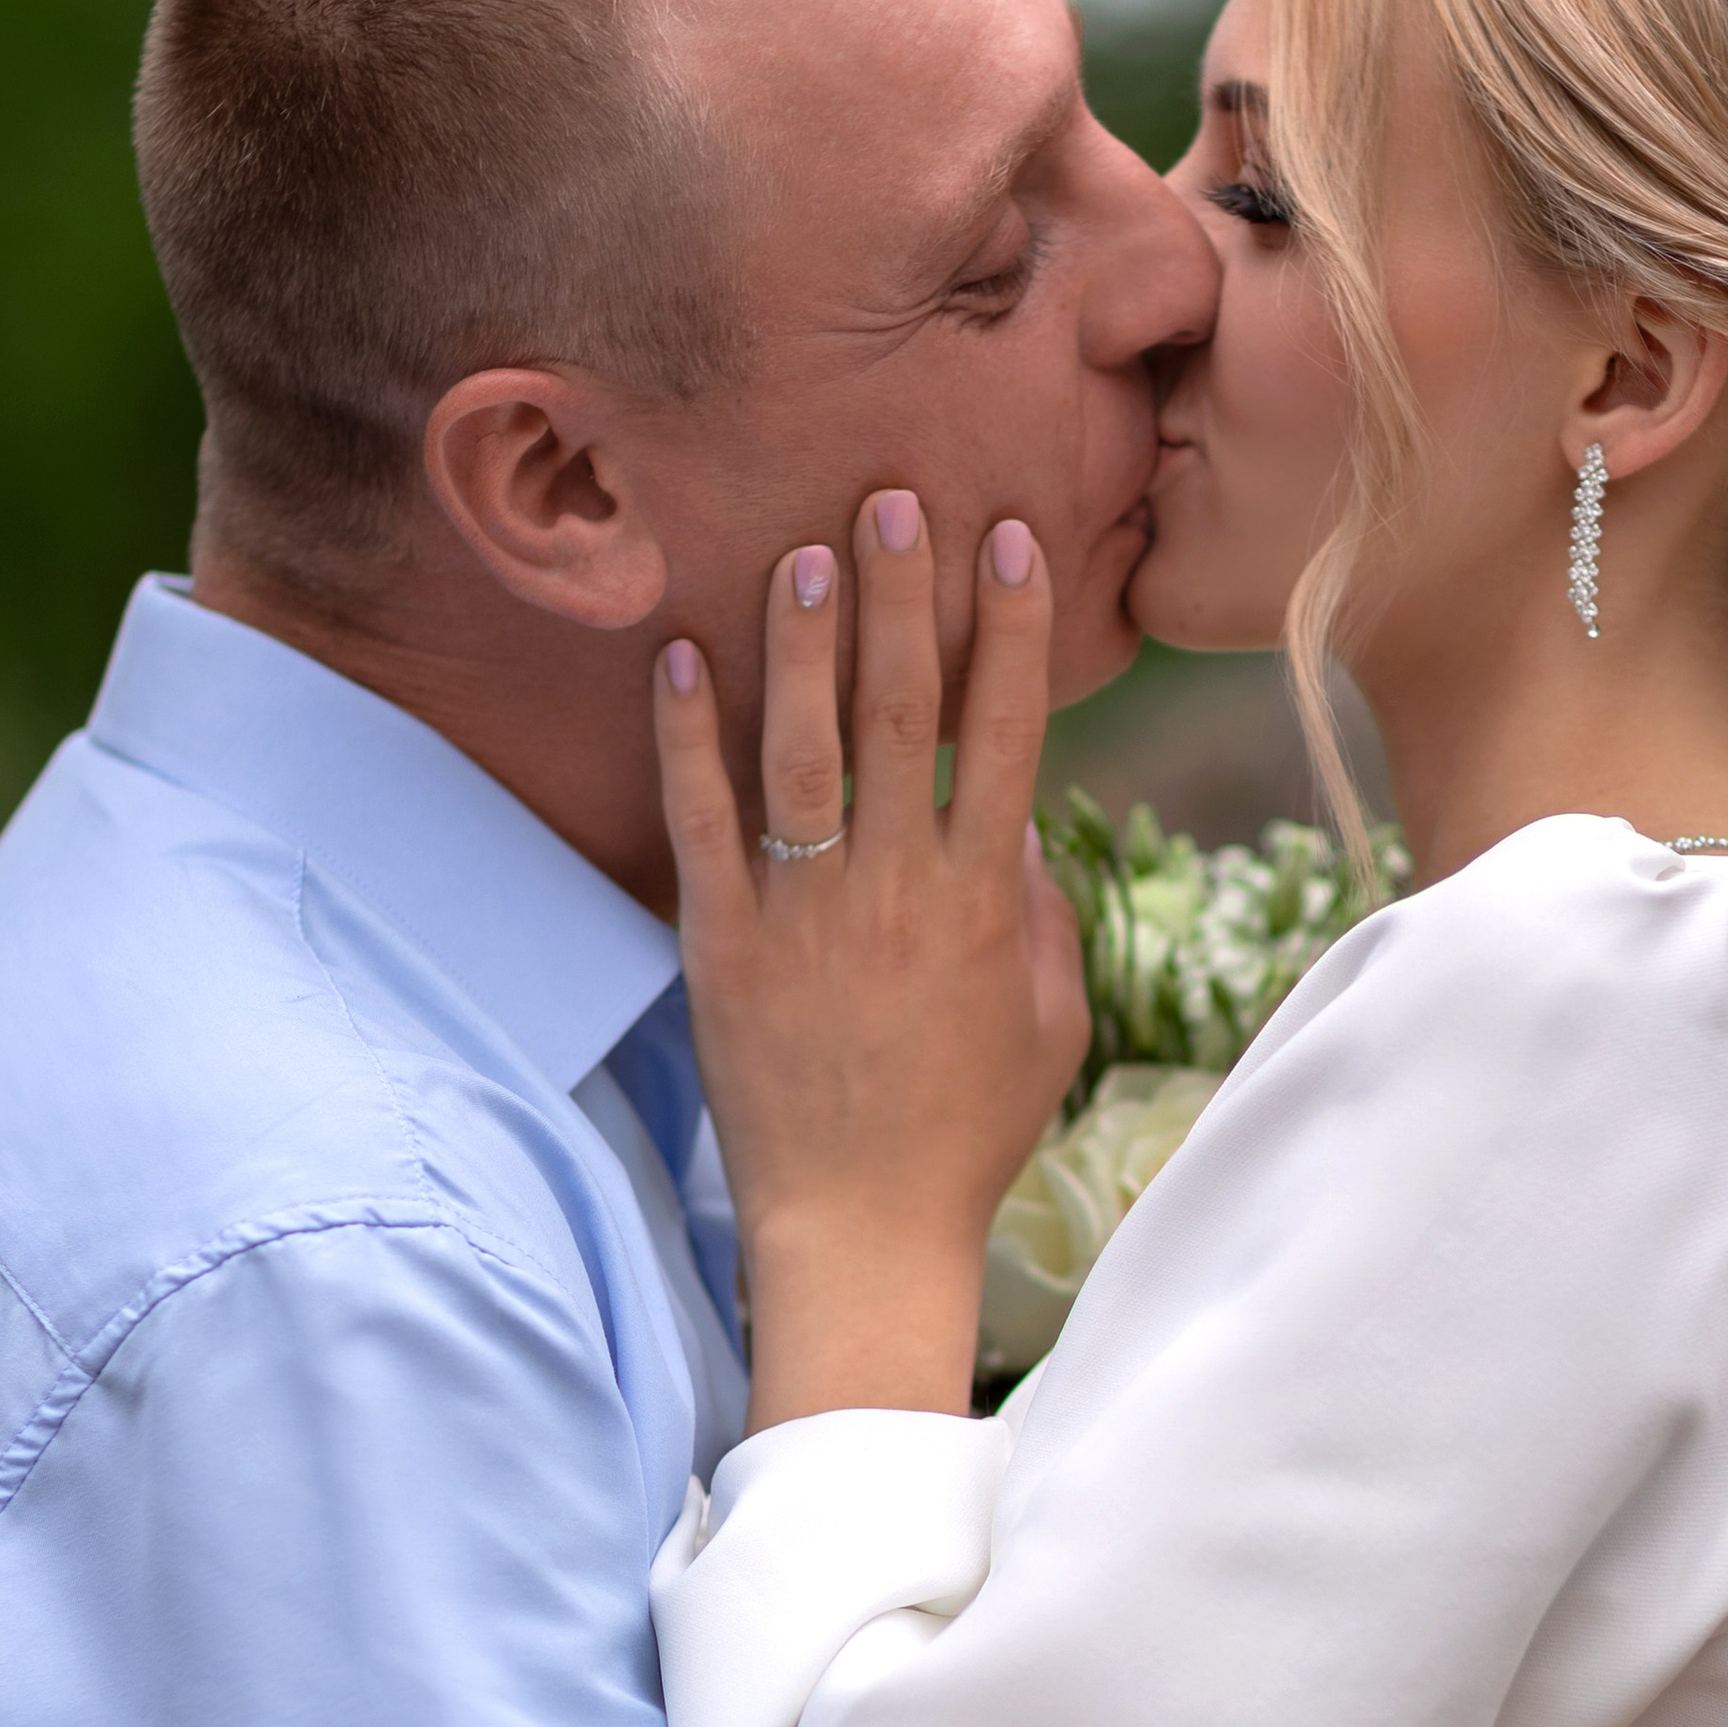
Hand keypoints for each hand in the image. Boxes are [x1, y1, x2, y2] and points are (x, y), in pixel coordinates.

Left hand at [654, 491, 1089, 1428]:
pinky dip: (687, 741)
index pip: (1006, 734)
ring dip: (804, 643)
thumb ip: (1038, 914)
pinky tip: (680, 658)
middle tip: (892, 497)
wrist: (862, 1229)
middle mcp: (895, 889)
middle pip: (904, 714)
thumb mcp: (1047, 1021)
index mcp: (982, 900)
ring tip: (800, 548)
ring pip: (805, 751)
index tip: (1010, 542)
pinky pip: (702, 826)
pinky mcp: (724, 946)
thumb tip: (1019, 821)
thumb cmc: (967, 1130)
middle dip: (900, 598)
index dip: (1011, 631)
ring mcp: (805, 913)